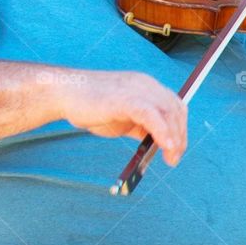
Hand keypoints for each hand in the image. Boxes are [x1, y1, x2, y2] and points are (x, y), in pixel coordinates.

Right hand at [56, 69, 187, 166]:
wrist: (64, 94)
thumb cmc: (93, 107)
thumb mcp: (126, 118)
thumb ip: (144, 127)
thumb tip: (161, 146)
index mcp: (147, 87)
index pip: (175, 106)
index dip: (181, 129)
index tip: (177, 150)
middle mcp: (145, 84)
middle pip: (175, 110)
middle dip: (180, 137)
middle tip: (174, 159)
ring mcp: (136, 89)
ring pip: (167, 113)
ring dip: (174, 138)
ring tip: (170, 158)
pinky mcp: (125, 98)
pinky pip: (151, 115)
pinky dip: (163, 132)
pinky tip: (165, 148)